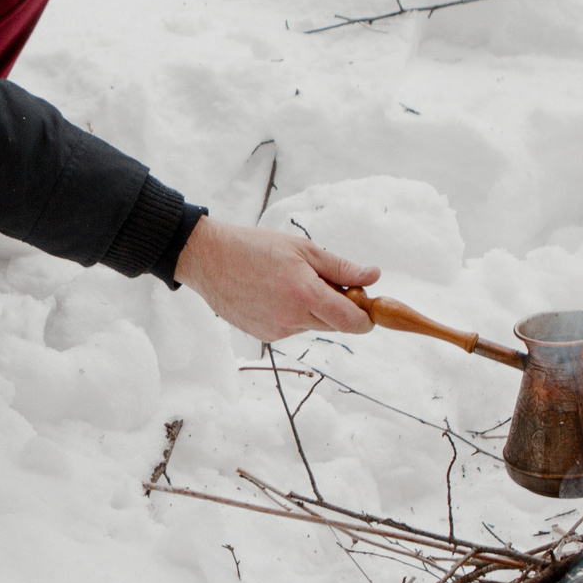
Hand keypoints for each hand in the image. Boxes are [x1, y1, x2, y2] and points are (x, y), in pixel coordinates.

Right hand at [174, 220, 379, 342]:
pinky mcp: (262, 335)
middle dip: (338, 308)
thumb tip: (374, 276)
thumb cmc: (255, 247)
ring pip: (311, 326)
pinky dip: (292, 315)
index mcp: (306, 295)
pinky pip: (290, 328)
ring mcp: (276, 330)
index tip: (367, 306)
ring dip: (312, 311)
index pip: (351, 322)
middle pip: (334, 325)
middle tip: (323, 281)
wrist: (209, 258)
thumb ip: (341, 267)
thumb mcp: (303, 249)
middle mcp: (292, 319)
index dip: (365, 318)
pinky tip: (273, 294)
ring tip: (289, 283)